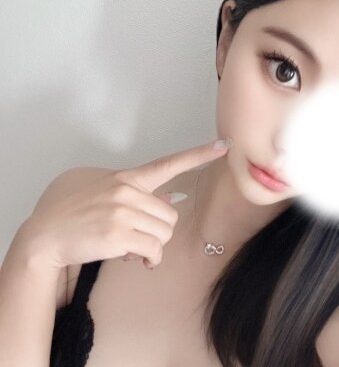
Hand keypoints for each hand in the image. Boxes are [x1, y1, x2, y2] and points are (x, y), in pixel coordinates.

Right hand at [16, 138, 232, 270]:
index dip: (198, 154)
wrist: (46, 234)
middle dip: (159, 230)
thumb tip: (170, 199)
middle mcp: (128, 191)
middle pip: (171, 214)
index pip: (168, 163)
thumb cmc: (75, 212)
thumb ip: (138, 194)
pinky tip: (136, 258)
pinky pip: (154, 250)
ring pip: (164, 234)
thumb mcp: (105, 192)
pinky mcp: (118, 235)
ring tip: (134, 247)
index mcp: (128, 178)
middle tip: (139, 236)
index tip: (224, 146)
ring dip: (154, 246)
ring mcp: (122, 212)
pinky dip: (150, 259)